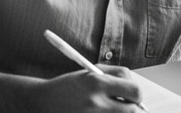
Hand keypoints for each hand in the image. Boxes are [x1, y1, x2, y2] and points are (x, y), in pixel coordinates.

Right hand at [28, 67, 144, 111]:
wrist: (44, 102)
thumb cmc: (69, 86)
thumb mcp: (89, 72)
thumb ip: (113, 76)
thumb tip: (135, 90)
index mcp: (97, 82)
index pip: (135, 91)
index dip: (135, 93)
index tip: (130, 94)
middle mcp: (97, 102)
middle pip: (132, 110)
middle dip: (129, 107)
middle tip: (120, 104)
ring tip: (106, 108)